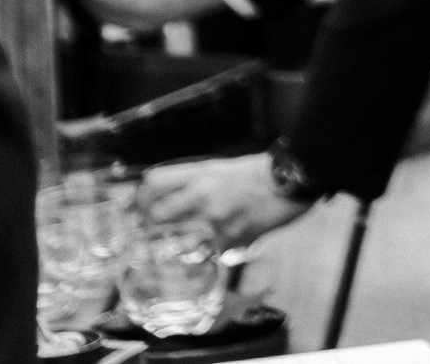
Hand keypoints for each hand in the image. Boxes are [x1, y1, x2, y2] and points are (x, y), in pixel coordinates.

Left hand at [140, 154, 309, 249]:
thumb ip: (199, 182)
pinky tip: (200, 261)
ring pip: (176, 240)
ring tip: (168, 254)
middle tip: (148, 236)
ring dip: (170, 249)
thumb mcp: (223, 168)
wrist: (291, 178)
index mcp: (201, 172)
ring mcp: (215, 217)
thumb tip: (177, 201)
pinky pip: (206, 254)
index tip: (138, 207)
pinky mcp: (231, 236)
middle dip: (148, 227)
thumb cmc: (260, 172)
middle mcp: (202, 193)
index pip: (154, 182)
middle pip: (156, 213)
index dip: (140, 196)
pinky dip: (201, 259)